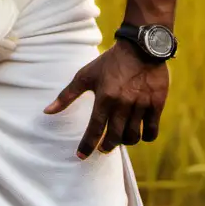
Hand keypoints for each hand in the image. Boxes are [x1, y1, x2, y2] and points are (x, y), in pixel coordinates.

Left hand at [43, 41, 169, 158]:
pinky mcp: (157, 104)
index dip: (87, 145)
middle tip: (103, 148)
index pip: (95, 128)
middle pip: (115, 136)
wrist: (140, 49)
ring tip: (119, 139)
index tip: (81, 156)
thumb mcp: (85, 76)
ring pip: (134, 136)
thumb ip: (66, 95)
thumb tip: (47, 111)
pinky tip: (139, 134)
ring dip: (125, 142)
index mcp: (104, 97)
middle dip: (107, 146)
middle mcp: (123, 104)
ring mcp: (142, 105)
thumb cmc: (109, 63)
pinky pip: (152, 130)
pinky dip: (145, 136)